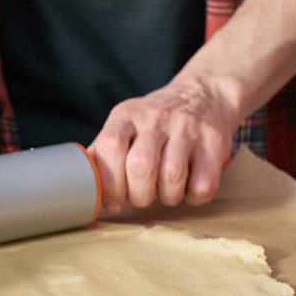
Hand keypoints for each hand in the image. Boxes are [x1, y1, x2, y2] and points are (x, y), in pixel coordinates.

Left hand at [88, 75, 240, 211]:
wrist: (204, 94)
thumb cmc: (155, 121)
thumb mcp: (124, 124)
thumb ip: (104, 151)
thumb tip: (80, 185)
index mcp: (126, 116)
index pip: (110, 147)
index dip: (109, 183)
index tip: (114, 201)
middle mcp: (157, 118)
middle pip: (141, 166)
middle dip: (139, 195)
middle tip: (142, 197)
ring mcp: (188, 128)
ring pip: (172, 177)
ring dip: (167, 196)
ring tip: (166, 191)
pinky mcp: (215, 141)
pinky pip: (203, 184)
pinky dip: (193, 196)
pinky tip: (189, 188)